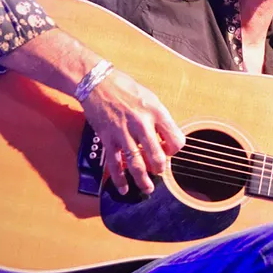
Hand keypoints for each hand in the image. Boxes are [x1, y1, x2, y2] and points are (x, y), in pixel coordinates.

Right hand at [81, 69, 185, 194]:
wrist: (97, 83)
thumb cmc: (125, 88)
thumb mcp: (151, 98)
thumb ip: (159, 119)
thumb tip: (166, 138)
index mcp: (156, 112)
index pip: (175, 139)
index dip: (174, 149)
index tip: (169, 150)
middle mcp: (142, 124)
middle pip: (157, 156)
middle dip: (160, 168)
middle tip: (159, 172)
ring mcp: (123, 133)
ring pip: (136, 163)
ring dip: (143, 180)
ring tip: (147, 189)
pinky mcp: (107, 138)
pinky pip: (115, 163)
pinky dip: (119, 178)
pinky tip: (123, 188)